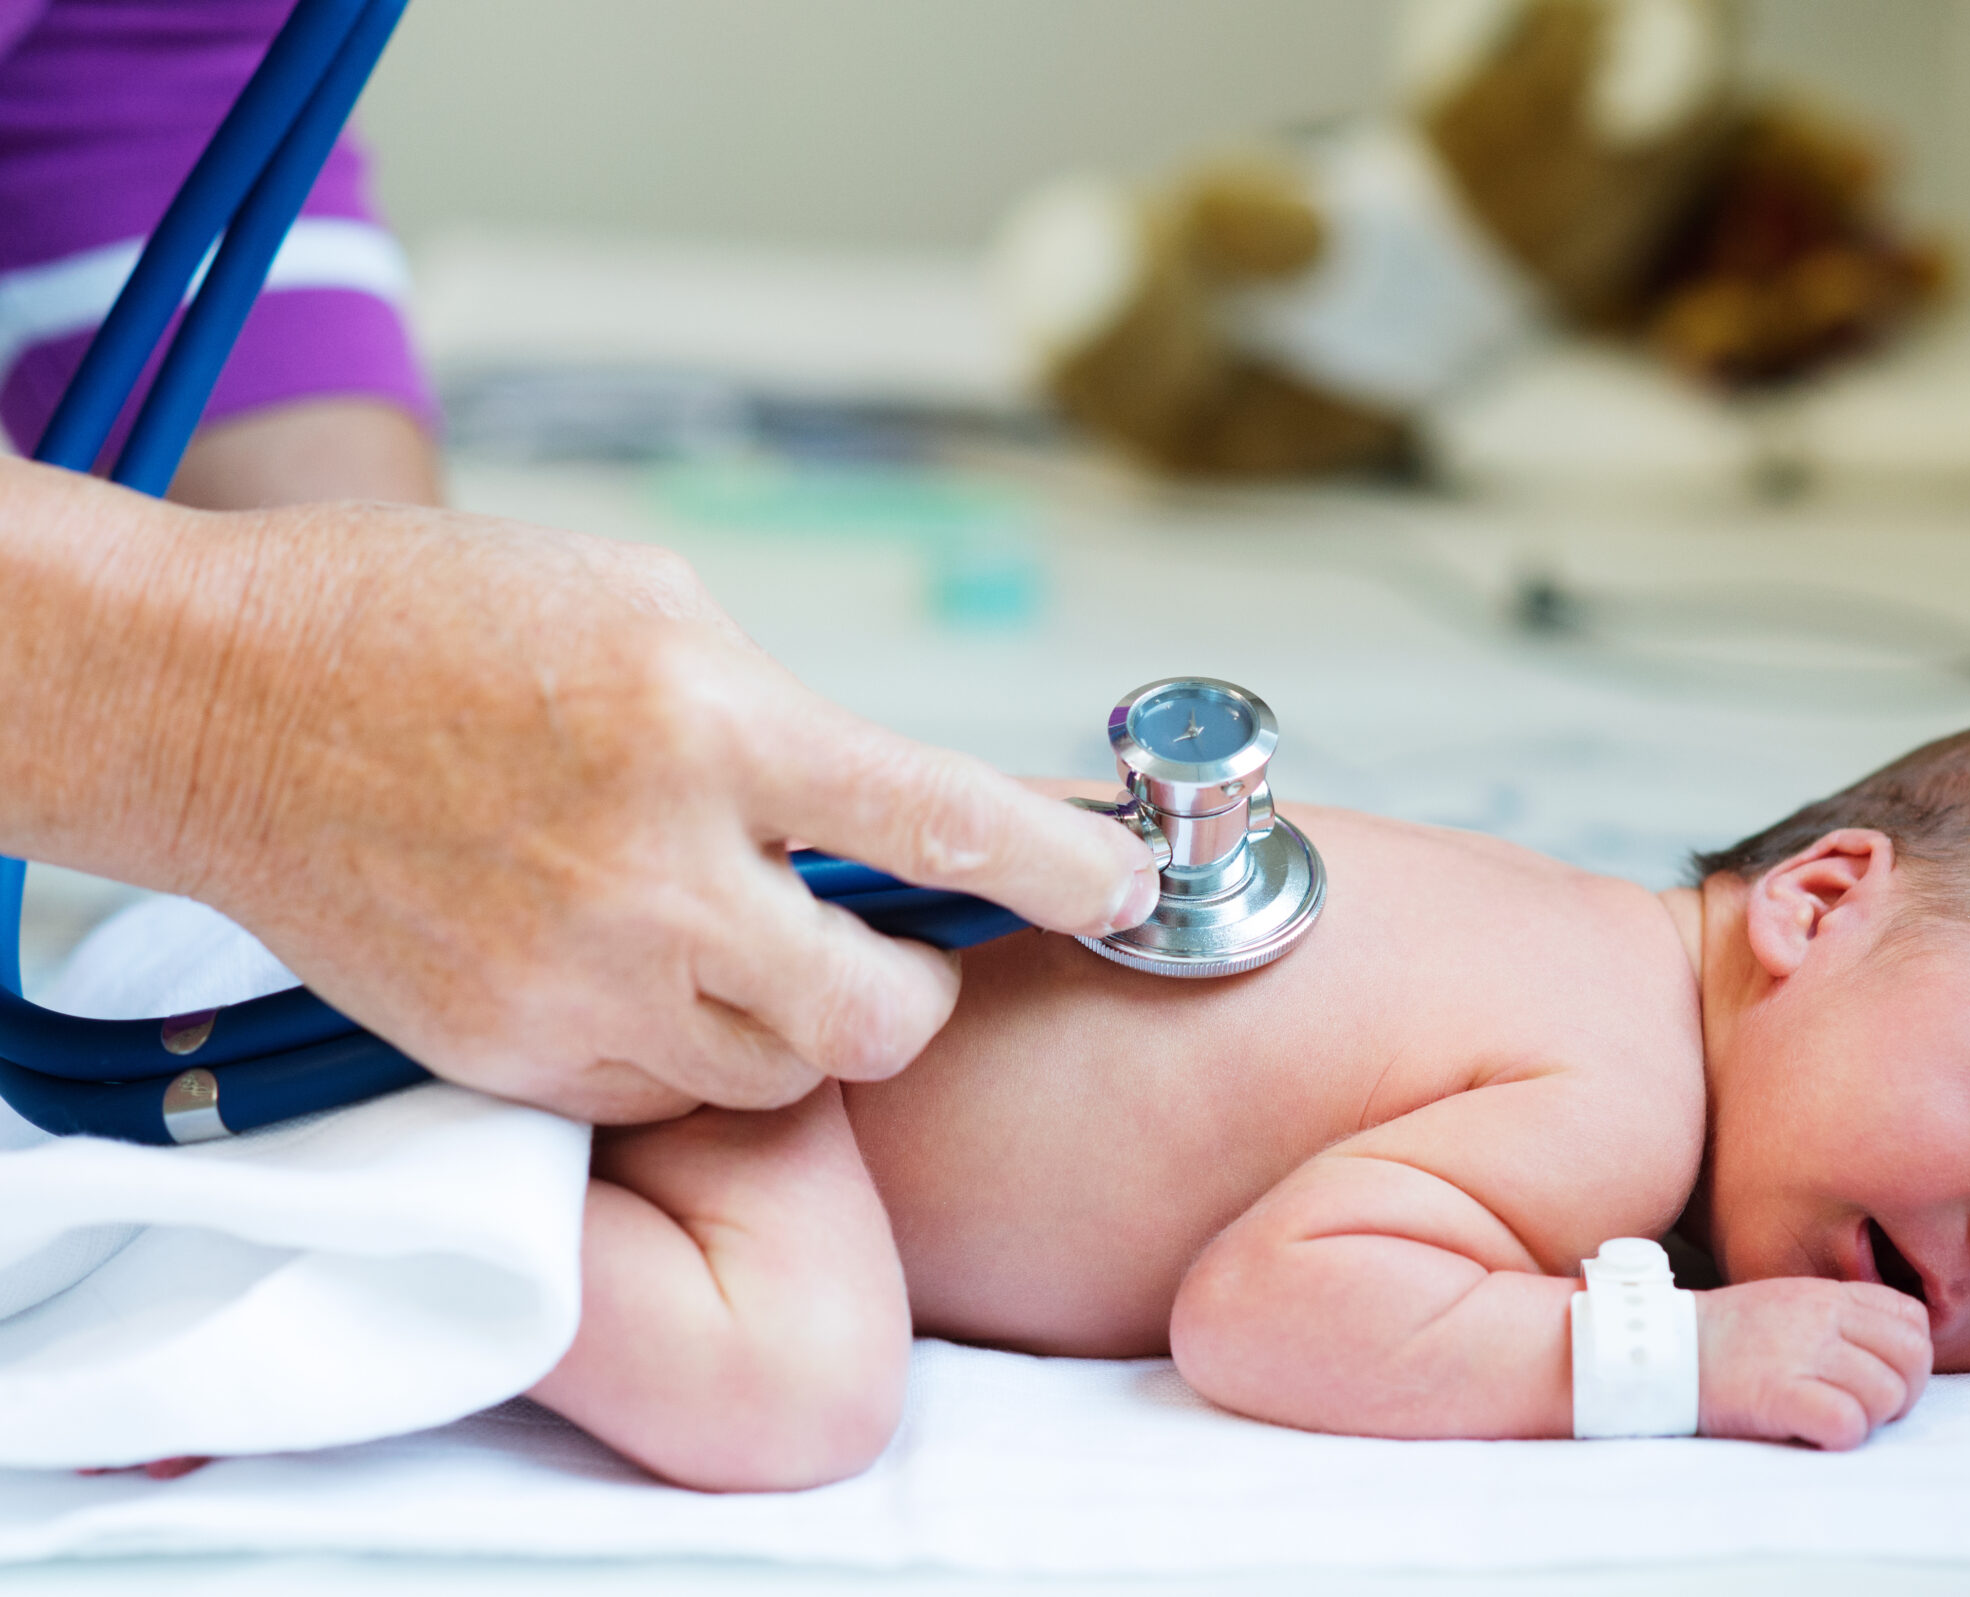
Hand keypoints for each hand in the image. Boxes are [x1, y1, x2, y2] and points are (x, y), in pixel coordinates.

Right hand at [154, 500, 1159, 1122]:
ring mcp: (573, 977)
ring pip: (778, 1072)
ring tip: (741, 942)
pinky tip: (641, 971)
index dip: (1063, 870)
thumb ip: (777, 720)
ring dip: (800, 1024)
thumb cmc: (436, 620)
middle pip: (877, 1011)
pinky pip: (662, 1091)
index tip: (1123, 888)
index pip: (939, 821)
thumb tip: (880, 810)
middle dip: (918, 993)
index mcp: (706, 721)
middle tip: (898, 951)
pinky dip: (687, 1047)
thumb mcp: (651, 606)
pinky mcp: (506, 1050)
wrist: (224, 703)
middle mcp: (653, 867)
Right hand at [1694, 1278, 1930, 1449]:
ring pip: (1887, 1395)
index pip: (1912, 1320)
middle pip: (1913, 1358)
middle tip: (1864, 1407)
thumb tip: (1891, 1357)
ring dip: (1869, 1419)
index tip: (1879, 1375)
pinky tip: (1810, 1431)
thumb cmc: (1724, 1338)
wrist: (1659, 1349)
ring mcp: (1801, 1353)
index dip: (1909, 1356)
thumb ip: (1838, 1319)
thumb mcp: (1786, 1305)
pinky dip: (1838, 1436)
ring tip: (1829, 1418)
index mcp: (1826, 1294)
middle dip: (1902, 1393)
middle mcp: (1821, 1317)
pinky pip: (1848, 1423)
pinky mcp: (1780, 1394)